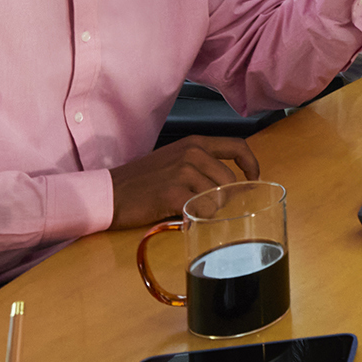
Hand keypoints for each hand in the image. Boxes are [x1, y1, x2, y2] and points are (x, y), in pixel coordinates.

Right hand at [109, 135, 260, 228]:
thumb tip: (231, 182)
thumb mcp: (175, 160)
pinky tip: (185, 218)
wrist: (108, 192)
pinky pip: (202, 210)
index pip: (237, 146)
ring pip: (217, 196)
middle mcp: (193, 153)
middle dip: (225, 197)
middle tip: (208, 207)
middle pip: (229, 179)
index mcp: (195, 143)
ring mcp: (183, 171)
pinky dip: (197, 218)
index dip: (251, 163)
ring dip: (208, 209)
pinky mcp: (172, 192)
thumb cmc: (141, 180)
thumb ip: (201, 164)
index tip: (254, 178)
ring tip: (189, 210)